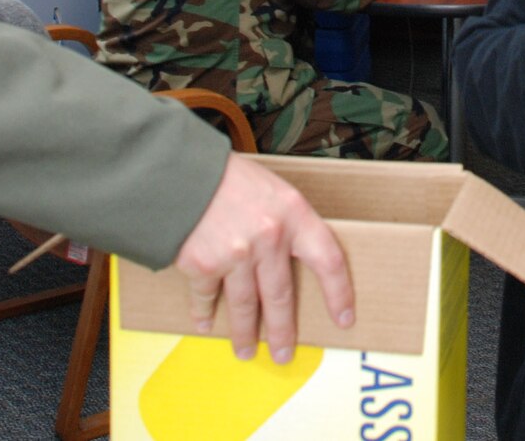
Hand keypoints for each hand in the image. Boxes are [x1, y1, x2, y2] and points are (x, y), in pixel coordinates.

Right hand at [173, 152, 354, 363]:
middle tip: (284, 353)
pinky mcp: (203, 264)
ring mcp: (235, 253)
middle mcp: (269, 237)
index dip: (339, 294)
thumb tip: (294, 261)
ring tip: (247, 350)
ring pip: (245, 306)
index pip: (329, 260)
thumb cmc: (229, 178)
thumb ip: (286, 223)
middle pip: (281, 297)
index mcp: (294, 214)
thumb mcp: (272, 190)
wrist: (181, 170)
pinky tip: (205, 323)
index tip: (344, 319)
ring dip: (246, 333)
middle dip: (283, 331)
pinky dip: (204, 313)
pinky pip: (207, 298)